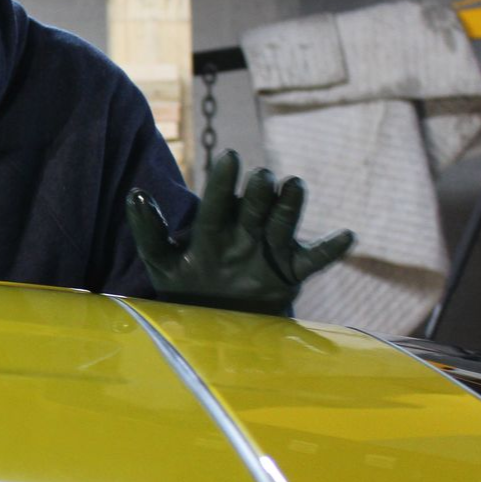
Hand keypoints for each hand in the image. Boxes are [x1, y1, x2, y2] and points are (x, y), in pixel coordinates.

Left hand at [125, 150, 355, 314]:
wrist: (214, 324)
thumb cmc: (184, 288)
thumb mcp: (160, 262)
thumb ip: (148, 231)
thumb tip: (134, 193)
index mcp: (210, 231)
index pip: (216, 205)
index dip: (223, 182)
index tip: (230, 156)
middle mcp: (242, 234)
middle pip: (253, 207)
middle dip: (257, 192)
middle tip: (262, 178)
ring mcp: (268, 251)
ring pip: (282, 223)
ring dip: (290, 206)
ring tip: (294, 186)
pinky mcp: (290, 273)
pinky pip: (313, 260)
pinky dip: (330, 249)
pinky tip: (346, 236)